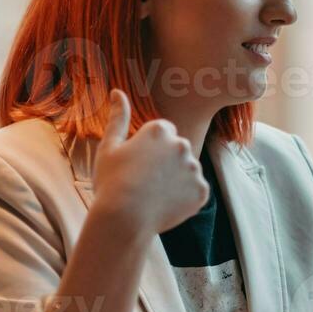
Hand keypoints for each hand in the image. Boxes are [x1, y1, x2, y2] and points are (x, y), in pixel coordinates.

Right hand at [91, 89, 208, 236]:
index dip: (148, 150)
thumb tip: (117, 91)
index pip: (163, 133)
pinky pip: (195, 192)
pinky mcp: (202, 191)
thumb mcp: (110, 147)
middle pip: (177, 151)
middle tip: (144, 182)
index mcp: (161, 130)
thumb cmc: (112, 182)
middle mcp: (183, 145)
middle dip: (165, 163)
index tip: (137, 165)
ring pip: (187, 171)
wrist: (123, 219)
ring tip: (153, 195)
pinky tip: (165, 205)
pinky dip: (184, 198)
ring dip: (175, 180)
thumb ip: (118, 117)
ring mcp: (194, 169)